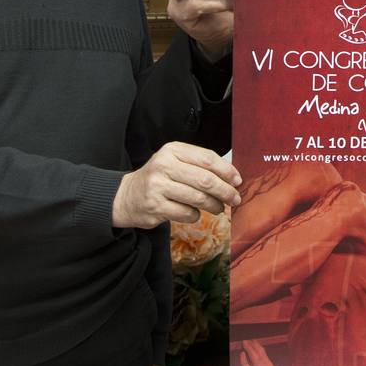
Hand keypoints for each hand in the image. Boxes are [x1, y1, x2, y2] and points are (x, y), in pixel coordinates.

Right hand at [112, 142, 240, 228]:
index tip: (238, 181)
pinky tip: (194, 213)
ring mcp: (158, 186)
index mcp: (172, 150)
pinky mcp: (155, 206)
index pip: (207, 158)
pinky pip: (187, 213)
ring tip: (219, 208)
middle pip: (205, 180)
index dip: (226, 171)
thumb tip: (233, 178)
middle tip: (235, 199)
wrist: (127, 196)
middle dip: (225, 191)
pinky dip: (196, 215)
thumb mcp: (175, 162)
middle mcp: (163, 165)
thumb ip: (200, 165)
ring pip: (198, 198)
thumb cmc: (159, 178)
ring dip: (214, 205)